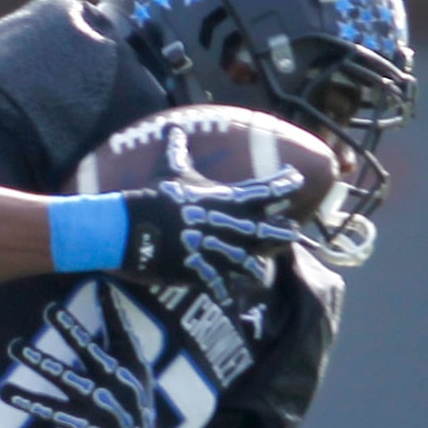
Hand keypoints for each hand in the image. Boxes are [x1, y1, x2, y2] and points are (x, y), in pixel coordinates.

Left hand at [4, 284, 166, 427]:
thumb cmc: (133, 404)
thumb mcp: (137, 371)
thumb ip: (122, 337)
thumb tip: (107, 295)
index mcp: (129, 365)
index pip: (121, 331)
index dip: (111, 310)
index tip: (101, 286)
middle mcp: (112, 382)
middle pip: (88, 351)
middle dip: (70, 330)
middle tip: (51, 309)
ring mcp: (94, 404)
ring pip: (62, 377)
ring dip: (37, 361)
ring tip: (14, 345)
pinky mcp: (78, 424)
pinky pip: (47, 410)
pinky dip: (26, 400)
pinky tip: (5, 391)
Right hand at [119, 163, 303, 297]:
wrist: (131, 228)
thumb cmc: (151, 197)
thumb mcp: (167, 169)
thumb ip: (176, 148)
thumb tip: (173, 127)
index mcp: (221, 199)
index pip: (260, 190)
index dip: (280, 185)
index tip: (295, 180)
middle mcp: (224, 225)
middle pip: (261, 229)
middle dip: (280, 230)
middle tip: (296, 231)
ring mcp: (213, 250)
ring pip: (245, 259)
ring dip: (255, 265)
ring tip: (262, 269)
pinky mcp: (197, 271)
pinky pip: (216, 285)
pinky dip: (222, 294)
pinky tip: (230, 301)